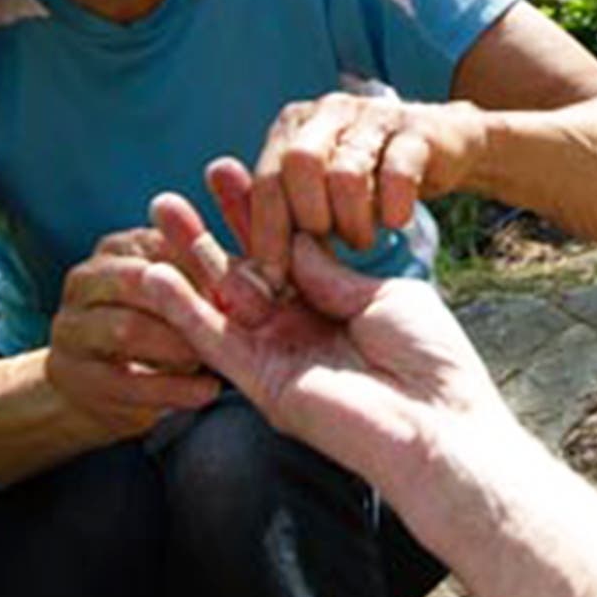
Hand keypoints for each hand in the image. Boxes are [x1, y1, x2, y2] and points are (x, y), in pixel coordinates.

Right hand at [45, 225, 274, 438]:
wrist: (98, 383)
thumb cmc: (159, 325)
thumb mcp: (183, 291)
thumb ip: (216, 273)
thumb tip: (269, 268)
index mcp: (118, 247)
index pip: (164, 243)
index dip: (209, 266)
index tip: (250, 287)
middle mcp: (86, 279)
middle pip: (138, 280)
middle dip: (188, 303)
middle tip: (232, 323)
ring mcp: (72, 327)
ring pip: (126, 329)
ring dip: (179, 346)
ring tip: (217, 361)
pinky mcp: (72, 374)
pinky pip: (123, 381)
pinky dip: (170, 389)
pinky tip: (206, 392)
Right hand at [140, 192, 511, 493]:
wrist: (441, 424)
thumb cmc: (430, 358)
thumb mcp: (382, 294)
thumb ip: (329, 270)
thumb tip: (294, 234)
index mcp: (334, 304)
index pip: (284, 250)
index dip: (256, 213)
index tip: (228, 173)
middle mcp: (299, 329)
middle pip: (243, 271)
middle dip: (209, 231)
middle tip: (172, 194)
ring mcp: (278, 356)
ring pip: (220, 302)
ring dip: (187, 260)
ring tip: (157, 215)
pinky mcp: (263, 384)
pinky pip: (216, 342)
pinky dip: (184, 310)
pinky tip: (154, 276)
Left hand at [232, 92, 486, 290]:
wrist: (441, 147)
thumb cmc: (369, 181)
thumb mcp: (321, 193)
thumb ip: (286, 215)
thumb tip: (253, 271)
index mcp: (294, 126)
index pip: (266, 177)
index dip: (267, 230)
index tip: (273, 278)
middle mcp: (328, 112)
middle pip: (299, 164)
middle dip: (309, 219)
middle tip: (326, 251)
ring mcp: (374, 115)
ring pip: (346, 172)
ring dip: (352, 221)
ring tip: (361, 242)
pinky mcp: (416, 130)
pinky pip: (398, 171)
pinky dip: (394, 206)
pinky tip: (396, 222)